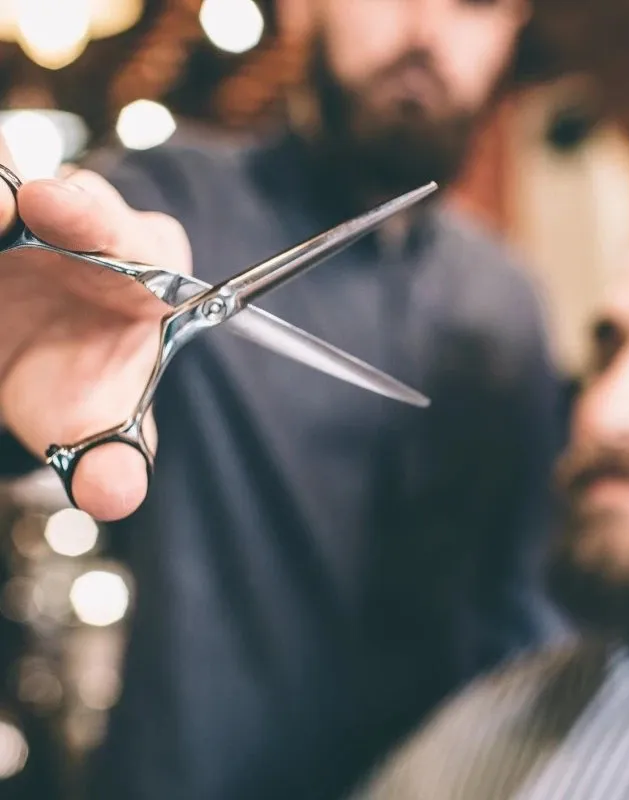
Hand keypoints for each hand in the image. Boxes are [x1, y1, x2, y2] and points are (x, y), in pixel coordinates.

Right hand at [0, 147, 191, 520]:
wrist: (46, 353)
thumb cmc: (83, 378)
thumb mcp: (97, 414)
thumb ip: (112, 451)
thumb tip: (113, 493)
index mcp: (142, 259)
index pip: (117, 223)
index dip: (85, 212)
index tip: (45, 206)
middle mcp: (84, 216)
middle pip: (40, 180)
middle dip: (6, 184)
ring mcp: (24, 203)